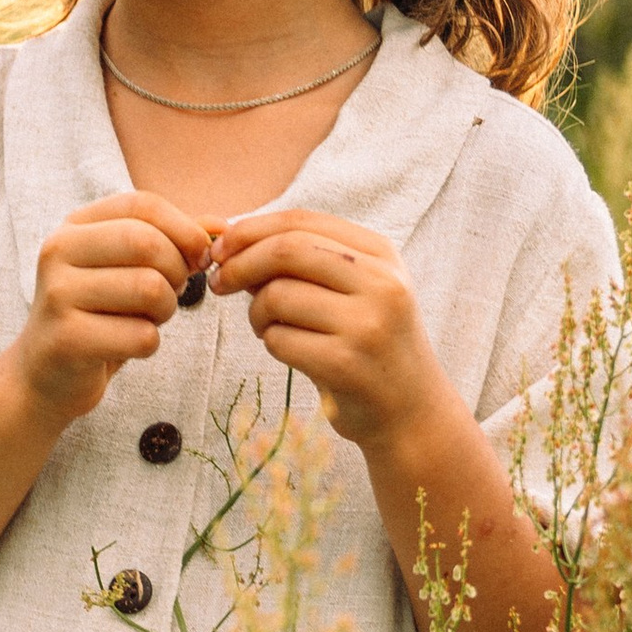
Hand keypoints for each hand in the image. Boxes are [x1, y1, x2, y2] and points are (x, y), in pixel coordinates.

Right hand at [10, 191, 208, 424]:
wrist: (46, 375)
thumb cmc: (97, 316)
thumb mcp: (127, 270)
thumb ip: (170, 242)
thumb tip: (220, 226)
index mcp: (74, 227)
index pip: (141, 205)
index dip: (184, 227)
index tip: (201, 256)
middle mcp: (57, 252)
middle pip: (147, 242)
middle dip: (176, 271)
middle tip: (171, 293)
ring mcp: (58, 294)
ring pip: (149, 289)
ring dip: (165, 310)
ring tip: (148, 320)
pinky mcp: (67, 339)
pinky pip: (141, 335)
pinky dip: (149, 344)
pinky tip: (128, 347)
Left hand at [207, 206, 447, 449]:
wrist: (412, 410)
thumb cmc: (369, 343)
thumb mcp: (355, 289)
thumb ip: (305, 262)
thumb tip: (232, 243)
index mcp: (381, 254)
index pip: (302, 221)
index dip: (251, 230)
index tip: (221, 248)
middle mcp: (381, 283)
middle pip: (287, 249)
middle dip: (240, 263)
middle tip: (219, 283)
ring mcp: (366, 324)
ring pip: (277, 296)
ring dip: (256, 313)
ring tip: (268, 327)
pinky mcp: (346, 364)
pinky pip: (279, 339)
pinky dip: (270, 343)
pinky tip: (290, 352)